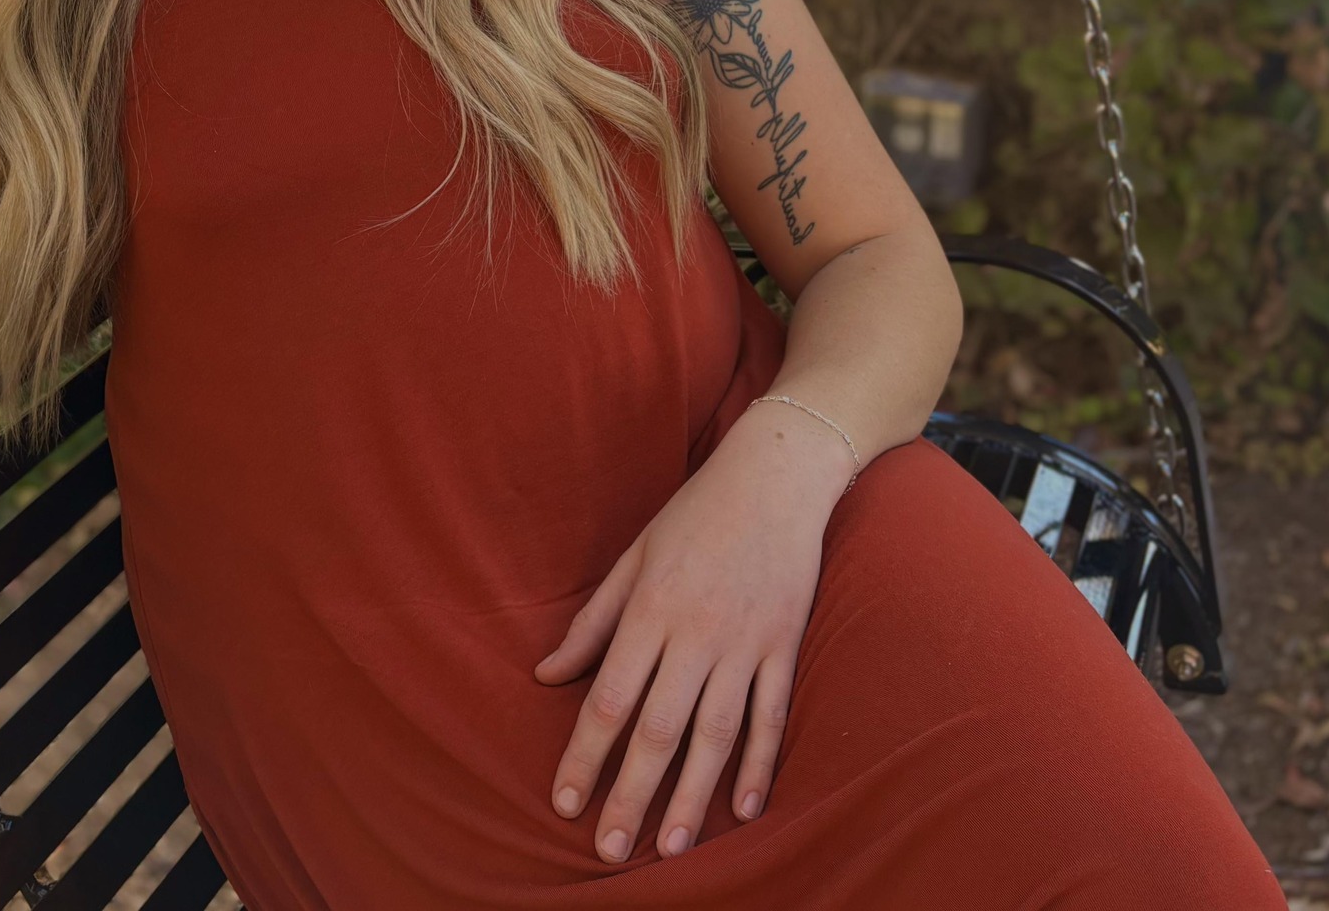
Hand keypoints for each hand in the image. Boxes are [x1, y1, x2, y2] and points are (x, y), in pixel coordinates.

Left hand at [533, 403, 853, 861]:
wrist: (774, 477)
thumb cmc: (694, 515)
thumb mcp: (633, 558)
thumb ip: (592, 622)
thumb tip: (545, 676)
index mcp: (651, 609)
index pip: (609, 697)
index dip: (585, 754)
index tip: (564, 802)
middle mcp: (696, 633)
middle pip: (659, 728)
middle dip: (631, 794)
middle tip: (609, 851)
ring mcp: (745, 642)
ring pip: (716, 733)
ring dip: (693, 794)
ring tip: (670, 847)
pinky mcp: (783, 645)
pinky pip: (772, 714)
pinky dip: (760, 763)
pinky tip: (746, 808)